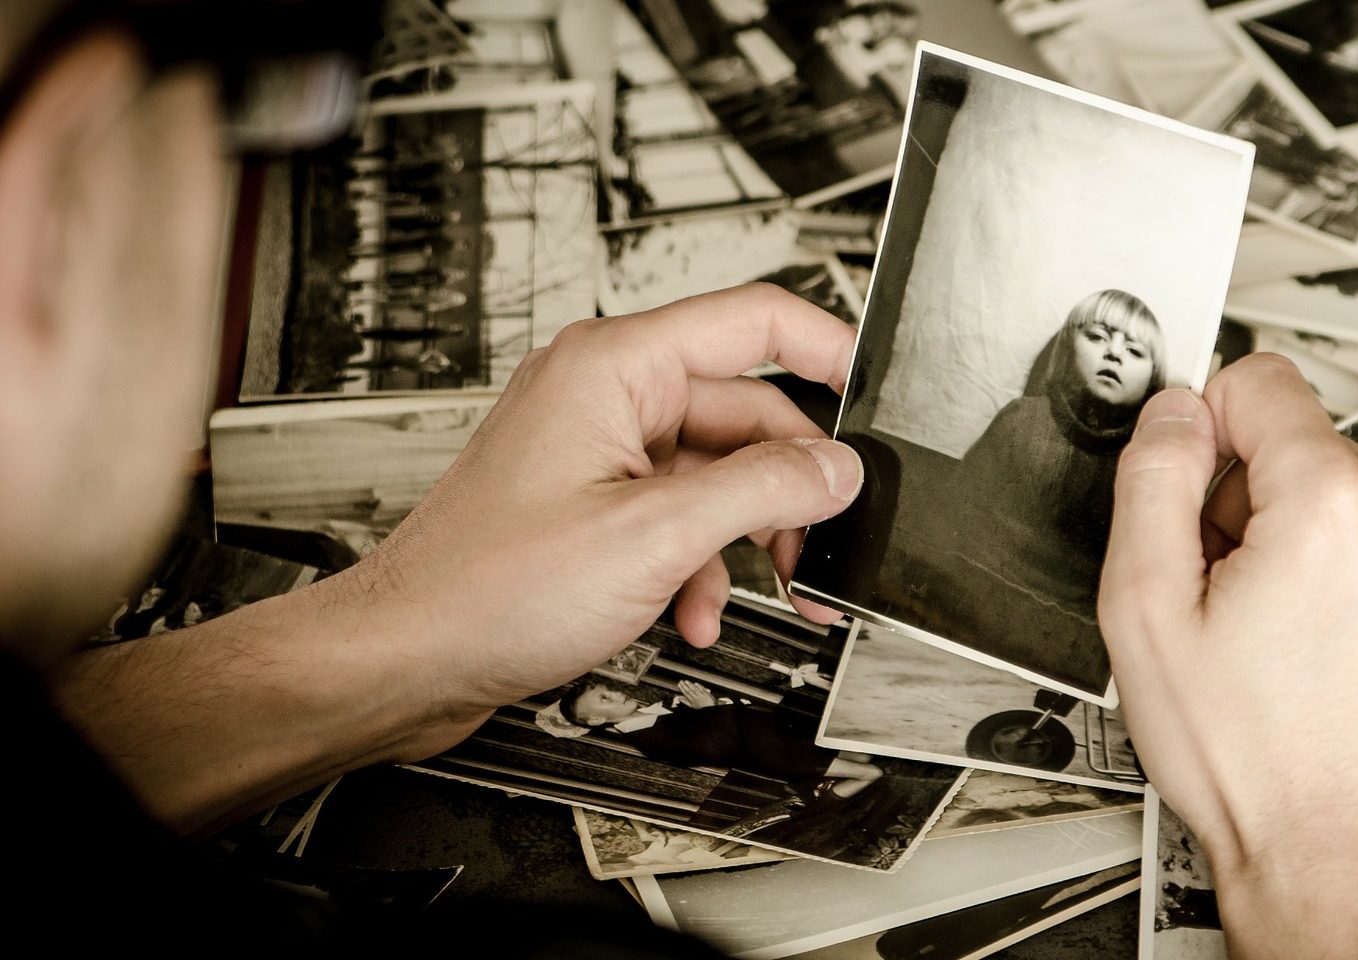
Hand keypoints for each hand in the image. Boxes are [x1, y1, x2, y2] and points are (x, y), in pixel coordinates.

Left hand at [330, 283, 862, 754]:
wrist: (407, 658)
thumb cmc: (487, 589)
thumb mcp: (655, 537)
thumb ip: (763, 491)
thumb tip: (836, 469)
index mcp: (616, 367)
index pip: (755, 320)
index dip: (829, 347)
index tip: (876, 390)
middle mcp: (606, 394)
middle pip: (747, 413)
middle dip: (790, 488)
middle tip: (820, 547)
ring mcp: (597, 448)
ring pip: (719, 473)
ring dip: (746, 539)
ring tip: (765, 594)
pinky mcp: (591, 501)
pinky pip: (680, 513)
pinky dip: (700, 564)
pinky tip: (692, 613)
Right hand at [1100, 355, 1357, 958]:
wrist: (1339, 863)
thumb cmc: (1254, 765)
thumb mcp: (1145, 614)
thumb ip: (1150, 482)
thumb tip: (1173, 416)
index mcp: (1336, 506)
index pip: (1262, 382)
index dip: (1208, 430)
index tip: (1197, 485)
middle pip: (1310, 448)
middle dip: (1261, 505)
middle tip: (1237, 598)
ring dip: (1320, 544)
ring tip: (1292, 636)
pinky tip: (1341, 651)